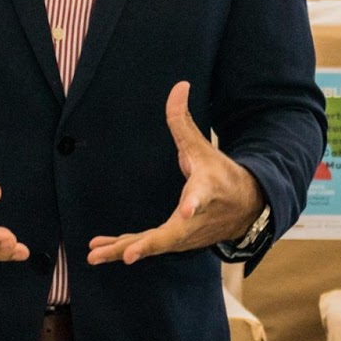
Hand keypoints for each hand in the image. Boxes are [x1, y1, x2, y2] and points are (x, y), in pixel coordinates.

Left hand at [87, 81, 265, 265]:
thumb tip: (179, 84)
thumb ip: (184, 120)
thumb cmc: (220, 174)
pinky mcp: (175, 242)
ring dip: (124, 251)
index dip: (194, 203)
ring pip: (154, 246)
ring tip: (95, 256)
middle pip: (171, 235)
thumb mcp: (203, 146)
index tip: (188, 209)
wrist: (245, 208)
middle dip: (148, 245)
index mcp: (206, 190)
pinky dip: (123, 248)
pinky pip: (147, 246)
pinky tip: (99, 250)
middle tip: (128, 256)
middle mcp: (195, 219)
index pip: (201, 197)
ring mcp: (185, 235)